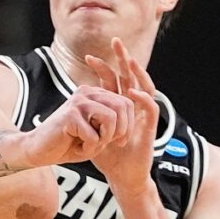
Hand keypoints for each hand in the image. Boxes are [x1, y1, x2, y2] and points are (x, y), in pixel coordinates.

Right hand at [23, 84, 134, 165]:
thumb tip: (131, 123)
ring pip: (111, 118)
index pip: (126, 102)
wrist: (38, 151)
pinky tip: (77, 148)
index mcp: (94, 94)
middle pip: (123, 106)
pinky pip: (94, 134)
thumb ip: (112, 124)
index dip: (129, 125)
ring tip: (91, 144)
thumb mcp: (96, 132)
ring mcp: (78, 101)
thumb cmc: (68, 143)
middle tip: (108, 144)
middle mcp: (87, 92)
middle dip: (121, 131)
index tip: (119, 141)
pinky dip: (90, 147)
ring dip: (105, 138)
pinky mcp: (70, 115)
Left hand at [85, 38, 158, 195]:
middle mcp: (132, 107)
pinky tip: (133, 91)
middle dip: (123, 58)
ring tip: (129, 61)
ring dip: (137, 74)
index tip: (88, 57)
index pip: (112, 80)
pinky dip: (143, 99)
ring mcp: (142, 116)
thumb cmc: (107, 156)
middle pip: (130, 77)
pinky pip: (151, 110)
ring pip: (145, 88)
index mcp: (117, 105)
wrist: (122, 177)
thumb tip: (68, 106)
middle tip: (115, 41)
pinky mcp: (150, 129)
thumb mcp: (91, 132)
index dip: (102, 68)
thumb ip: (84, 118)